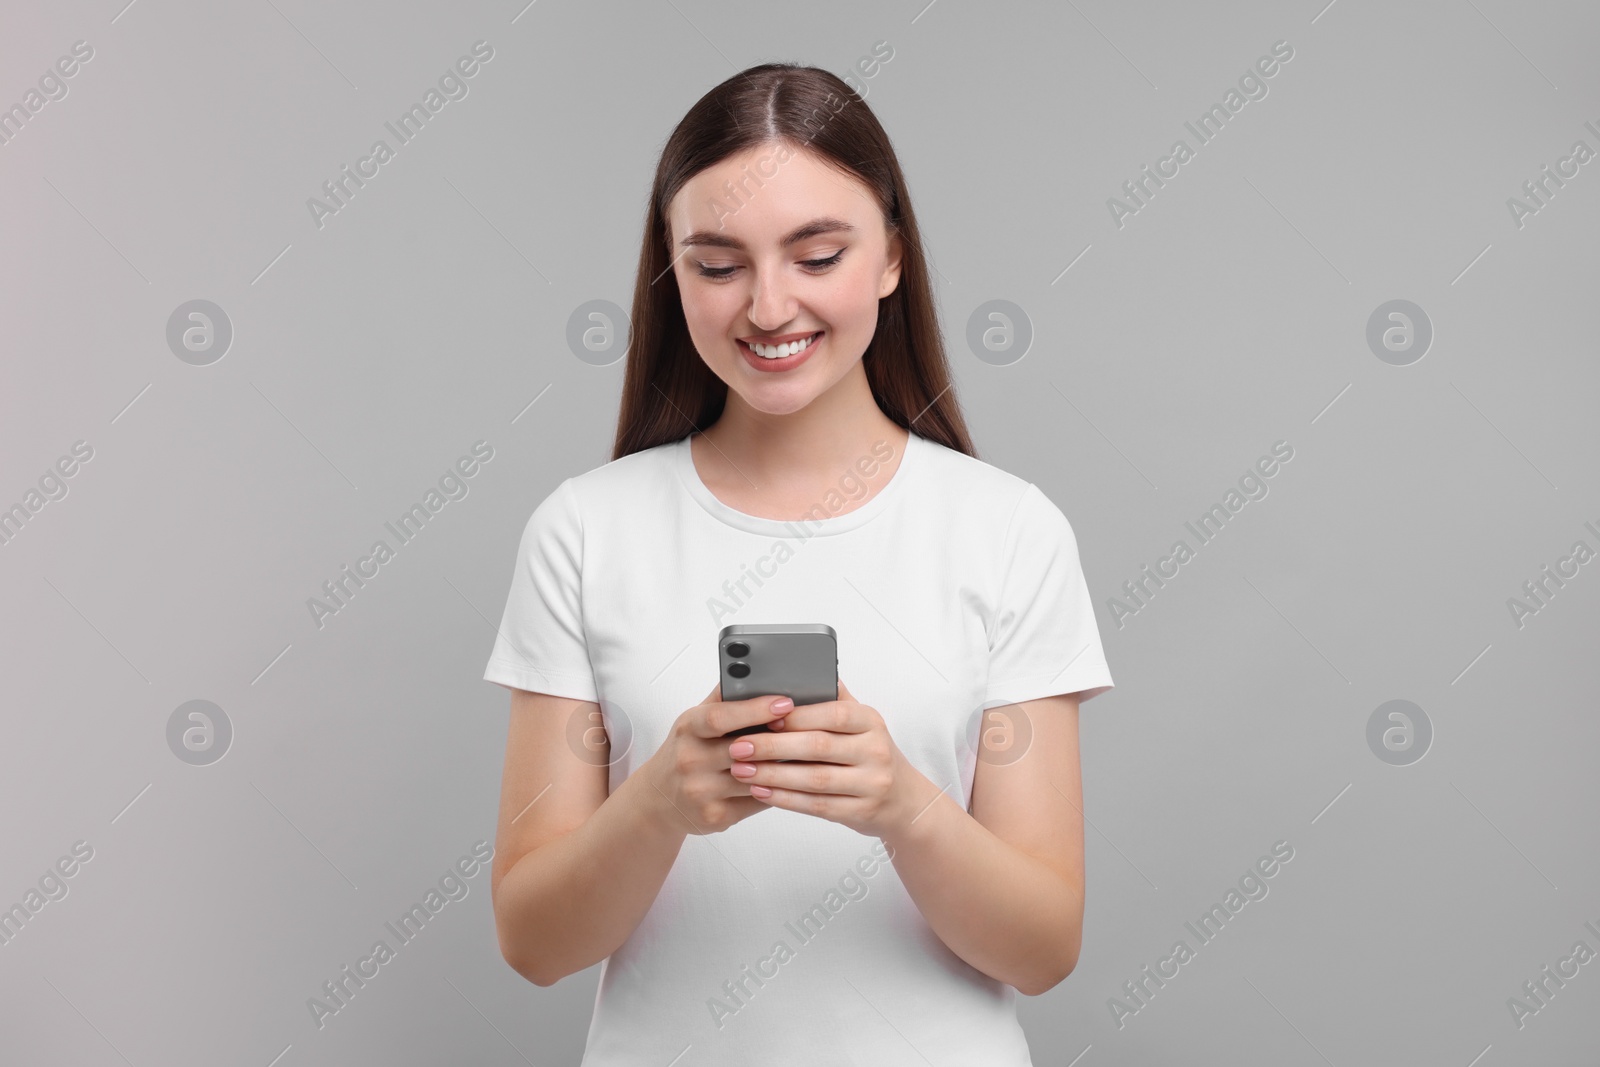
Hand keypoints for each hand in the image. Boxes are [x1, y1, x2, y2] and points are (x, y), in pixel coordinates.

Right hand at [638, 682, 793, 835]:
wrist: (659, 798)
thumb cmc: (686, 751)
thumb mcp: (695, 719)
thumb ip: (724, 698)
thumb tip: (756, 671)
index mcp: (688, 728)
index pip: (720, 717)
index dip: (754, 709)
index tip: (785, 703)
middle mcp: (690, 759)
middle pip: (742, 749)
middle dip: (778, 740)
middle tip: (811, 728)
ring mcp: (701, 791)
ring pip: (754, 778)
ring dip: (784, 767)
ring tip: (808, 753)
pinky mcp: (715, 816)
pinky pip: (756, 801)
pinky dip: (778, 790)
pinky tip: (792, 779)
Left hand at [725, 679, 934, 838]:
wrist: (903, 801)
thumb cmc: (870, 754)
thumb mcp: (861, 723)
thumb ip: (834, 699)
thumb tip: (801, 670)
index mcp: (870, 721)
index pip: (832, 713)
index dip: (796, 716)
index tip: (761, 717)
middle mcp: (875, 750)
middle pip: (818, 746)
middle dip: (773, 746)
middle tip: (739, 746)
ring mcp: (871, 783)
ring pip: (814, 779)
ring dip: (773, 775)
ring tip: (742, 771)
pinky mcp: (860, 812)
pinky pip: (816, 806)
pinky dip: (785, 799)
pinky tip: (761, 792)